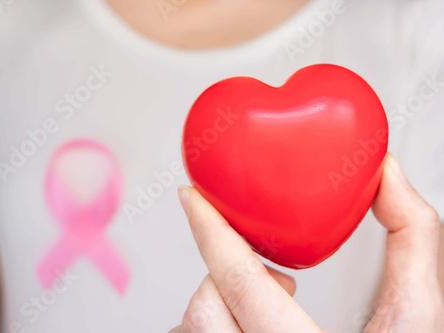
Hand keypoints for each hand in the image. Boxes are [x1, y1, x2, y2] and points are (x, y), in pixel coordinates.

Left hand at [170, 154, 443, 331]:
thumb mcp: (418, 318)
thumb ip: (412, 240)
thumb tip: (388, 177)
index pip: (239, 281)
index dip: (210, 230)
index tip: (193, 197)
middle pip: (205, 311)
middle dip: (227, 274)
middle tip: (267, 268)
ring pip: (196, 331)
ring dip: (220, 302)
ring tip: (263, 302)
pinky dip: (215, 323)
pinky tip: (248, 323)